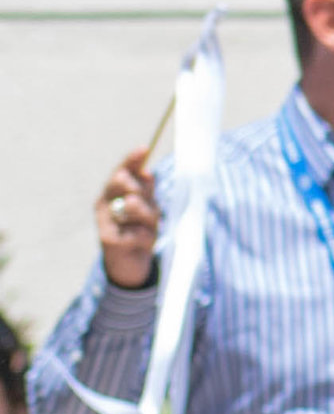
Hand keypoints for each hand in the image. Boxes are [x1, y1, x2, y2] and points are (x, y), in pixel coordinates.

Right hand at [97, 153, 161, 289]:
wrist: (130, 265)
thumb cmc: (139, 231)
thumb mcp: (147, 209)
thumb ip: (146, 192)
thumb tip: (147, 174)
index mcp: (113, 193)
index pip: (122, 171)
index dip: (132, 160)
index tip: (144, 149)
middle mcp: (104, 204)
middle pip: (124, 182)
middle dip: (142, 191)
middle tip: (146, 205)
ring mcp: (103, 221)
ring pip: (133, 204)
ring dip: (148, 216)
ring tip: (149, 227)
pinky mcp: (108, 239)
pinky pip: (138, 231)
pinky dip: (147, 237)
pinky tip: (142, 243)